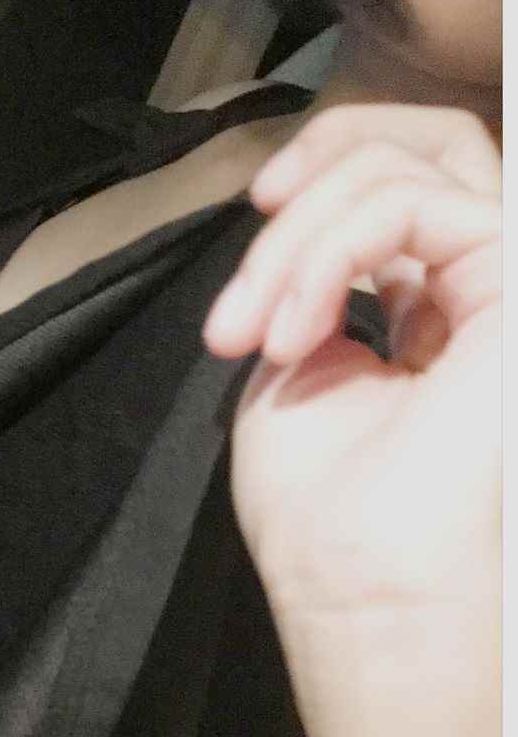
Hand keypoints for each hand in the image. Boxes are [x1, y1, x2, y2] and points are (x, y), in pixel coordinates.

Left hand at [202, 103, 499, 733]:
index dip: (319, 180)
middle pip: (429, 145)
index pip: (404, 188)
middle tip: (251, 237)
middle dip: (318, 166)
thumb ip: (319, 289)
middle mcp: (490, 289)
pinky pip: (414, 205)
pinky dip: (327, 254)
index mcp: (443, 311)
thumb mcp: (301, 374)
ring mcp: (512, 284)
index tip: (245, 250)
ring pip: (412, 169)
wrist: (361, 591)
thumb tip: (306, 226)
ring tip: (258, 332)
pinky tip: (295, 333)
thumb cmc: (326, 518)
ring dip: (300, 239)